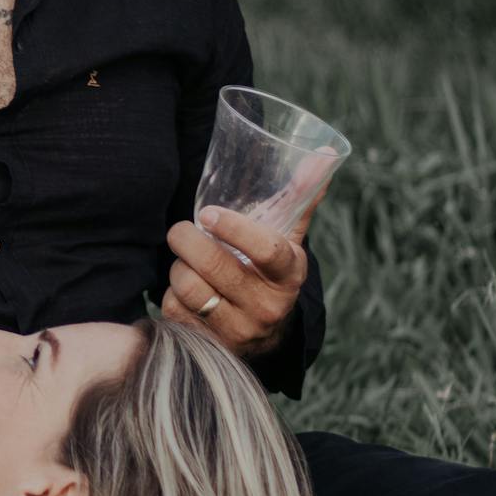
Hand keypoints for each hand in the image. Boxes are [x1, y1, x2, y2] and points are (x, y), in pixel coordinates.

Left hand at [162, 189, 326, 359]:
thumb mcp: (289, 239)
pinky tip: (184, 289)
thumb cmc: (271, 270)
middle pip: (214, 266)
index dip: (235, 229)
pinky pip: (174, 309)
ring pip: (189, 286)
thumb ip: (301, 195)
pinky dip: (170, 294)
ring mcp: (239, 330)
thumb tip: (324, 151)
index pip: (267, 250)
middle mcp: (267, 307)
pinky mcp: (209, 345)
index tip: (208, 213)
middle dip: (187, 240)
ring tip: (186, 261)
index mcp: (289, 275)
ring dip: (178, 267)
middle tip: (181, 230)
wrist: (265, 333)